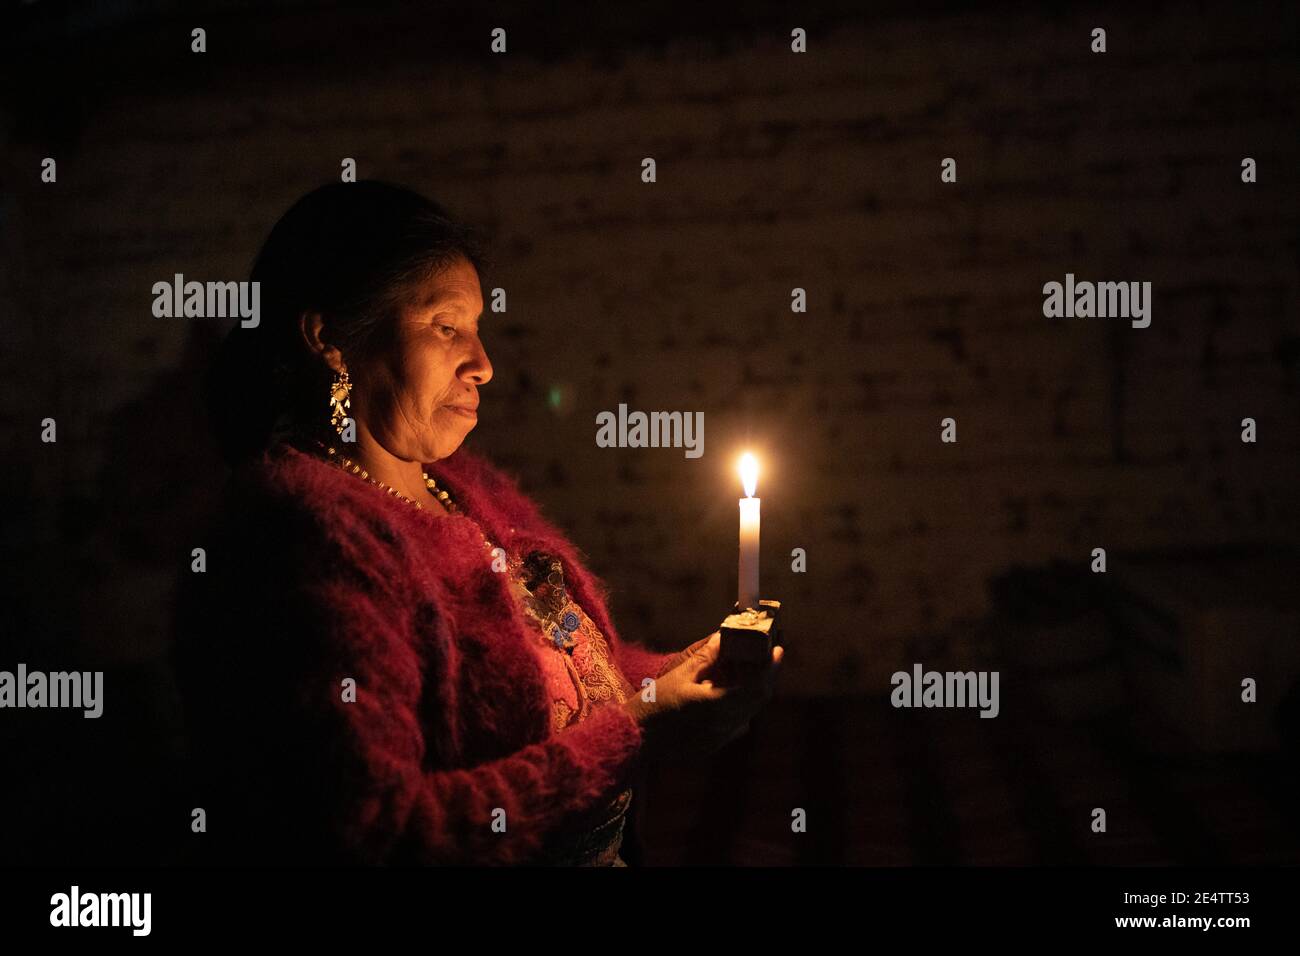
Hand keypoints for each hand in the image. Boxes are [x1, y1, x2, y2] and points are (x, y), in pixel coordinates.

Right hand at [622, 632, 782, 758]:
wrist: (634, 737)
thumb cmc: (653, 703)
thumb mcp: (680, 675)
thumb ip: (707, 657)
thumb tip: (724, 638)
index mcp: (717, 706)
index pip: (758, 687)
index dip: (771, 668)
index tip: (777, 650)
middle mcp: (724, 726)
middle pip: (757, 700)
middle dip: (763, 676)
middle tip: (763, 655)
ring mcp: (720, 739)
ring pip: (747, 712)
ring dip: (749, 691)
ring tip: (739, 671)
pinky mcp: (713, 746)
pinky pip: (735, 723)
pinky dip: (736, 705)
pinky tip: (722, 692)